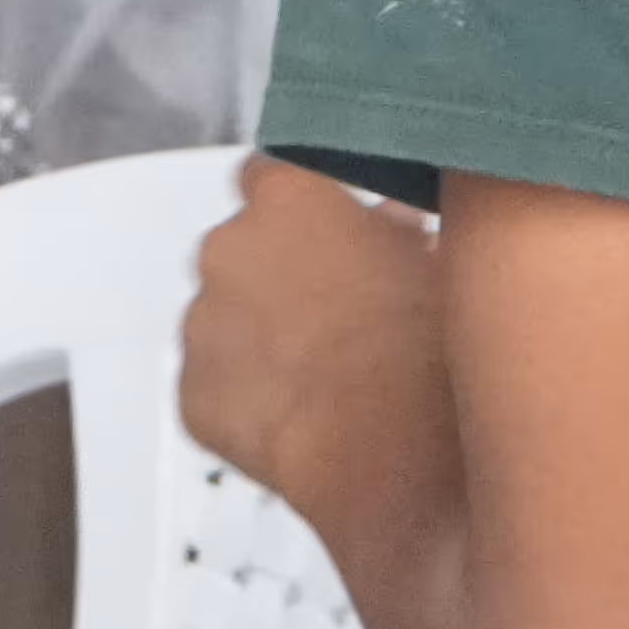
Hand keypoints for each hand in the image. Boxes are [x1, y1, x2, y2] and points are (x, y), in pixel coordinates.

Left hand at [184, 155, 465, 557]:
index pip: (268, 174)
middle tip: (334, 320)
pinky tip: (301, 422)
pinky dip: (246, 403)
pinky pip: (214, 391)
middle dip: (276, 279)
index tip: (322, 237)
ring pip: (223, 322)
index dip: (298, 210)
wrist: (396, 453)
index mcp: (286, 199)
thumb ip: (396, 230)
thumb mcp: (437, 266)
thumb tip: (389, 225)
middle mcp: (227, 248)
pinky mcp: (191, 396)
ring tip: (323, 381)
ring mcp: (201, 324)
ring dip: (258, 341)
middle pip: (240, 251)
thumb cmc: (428, 354)